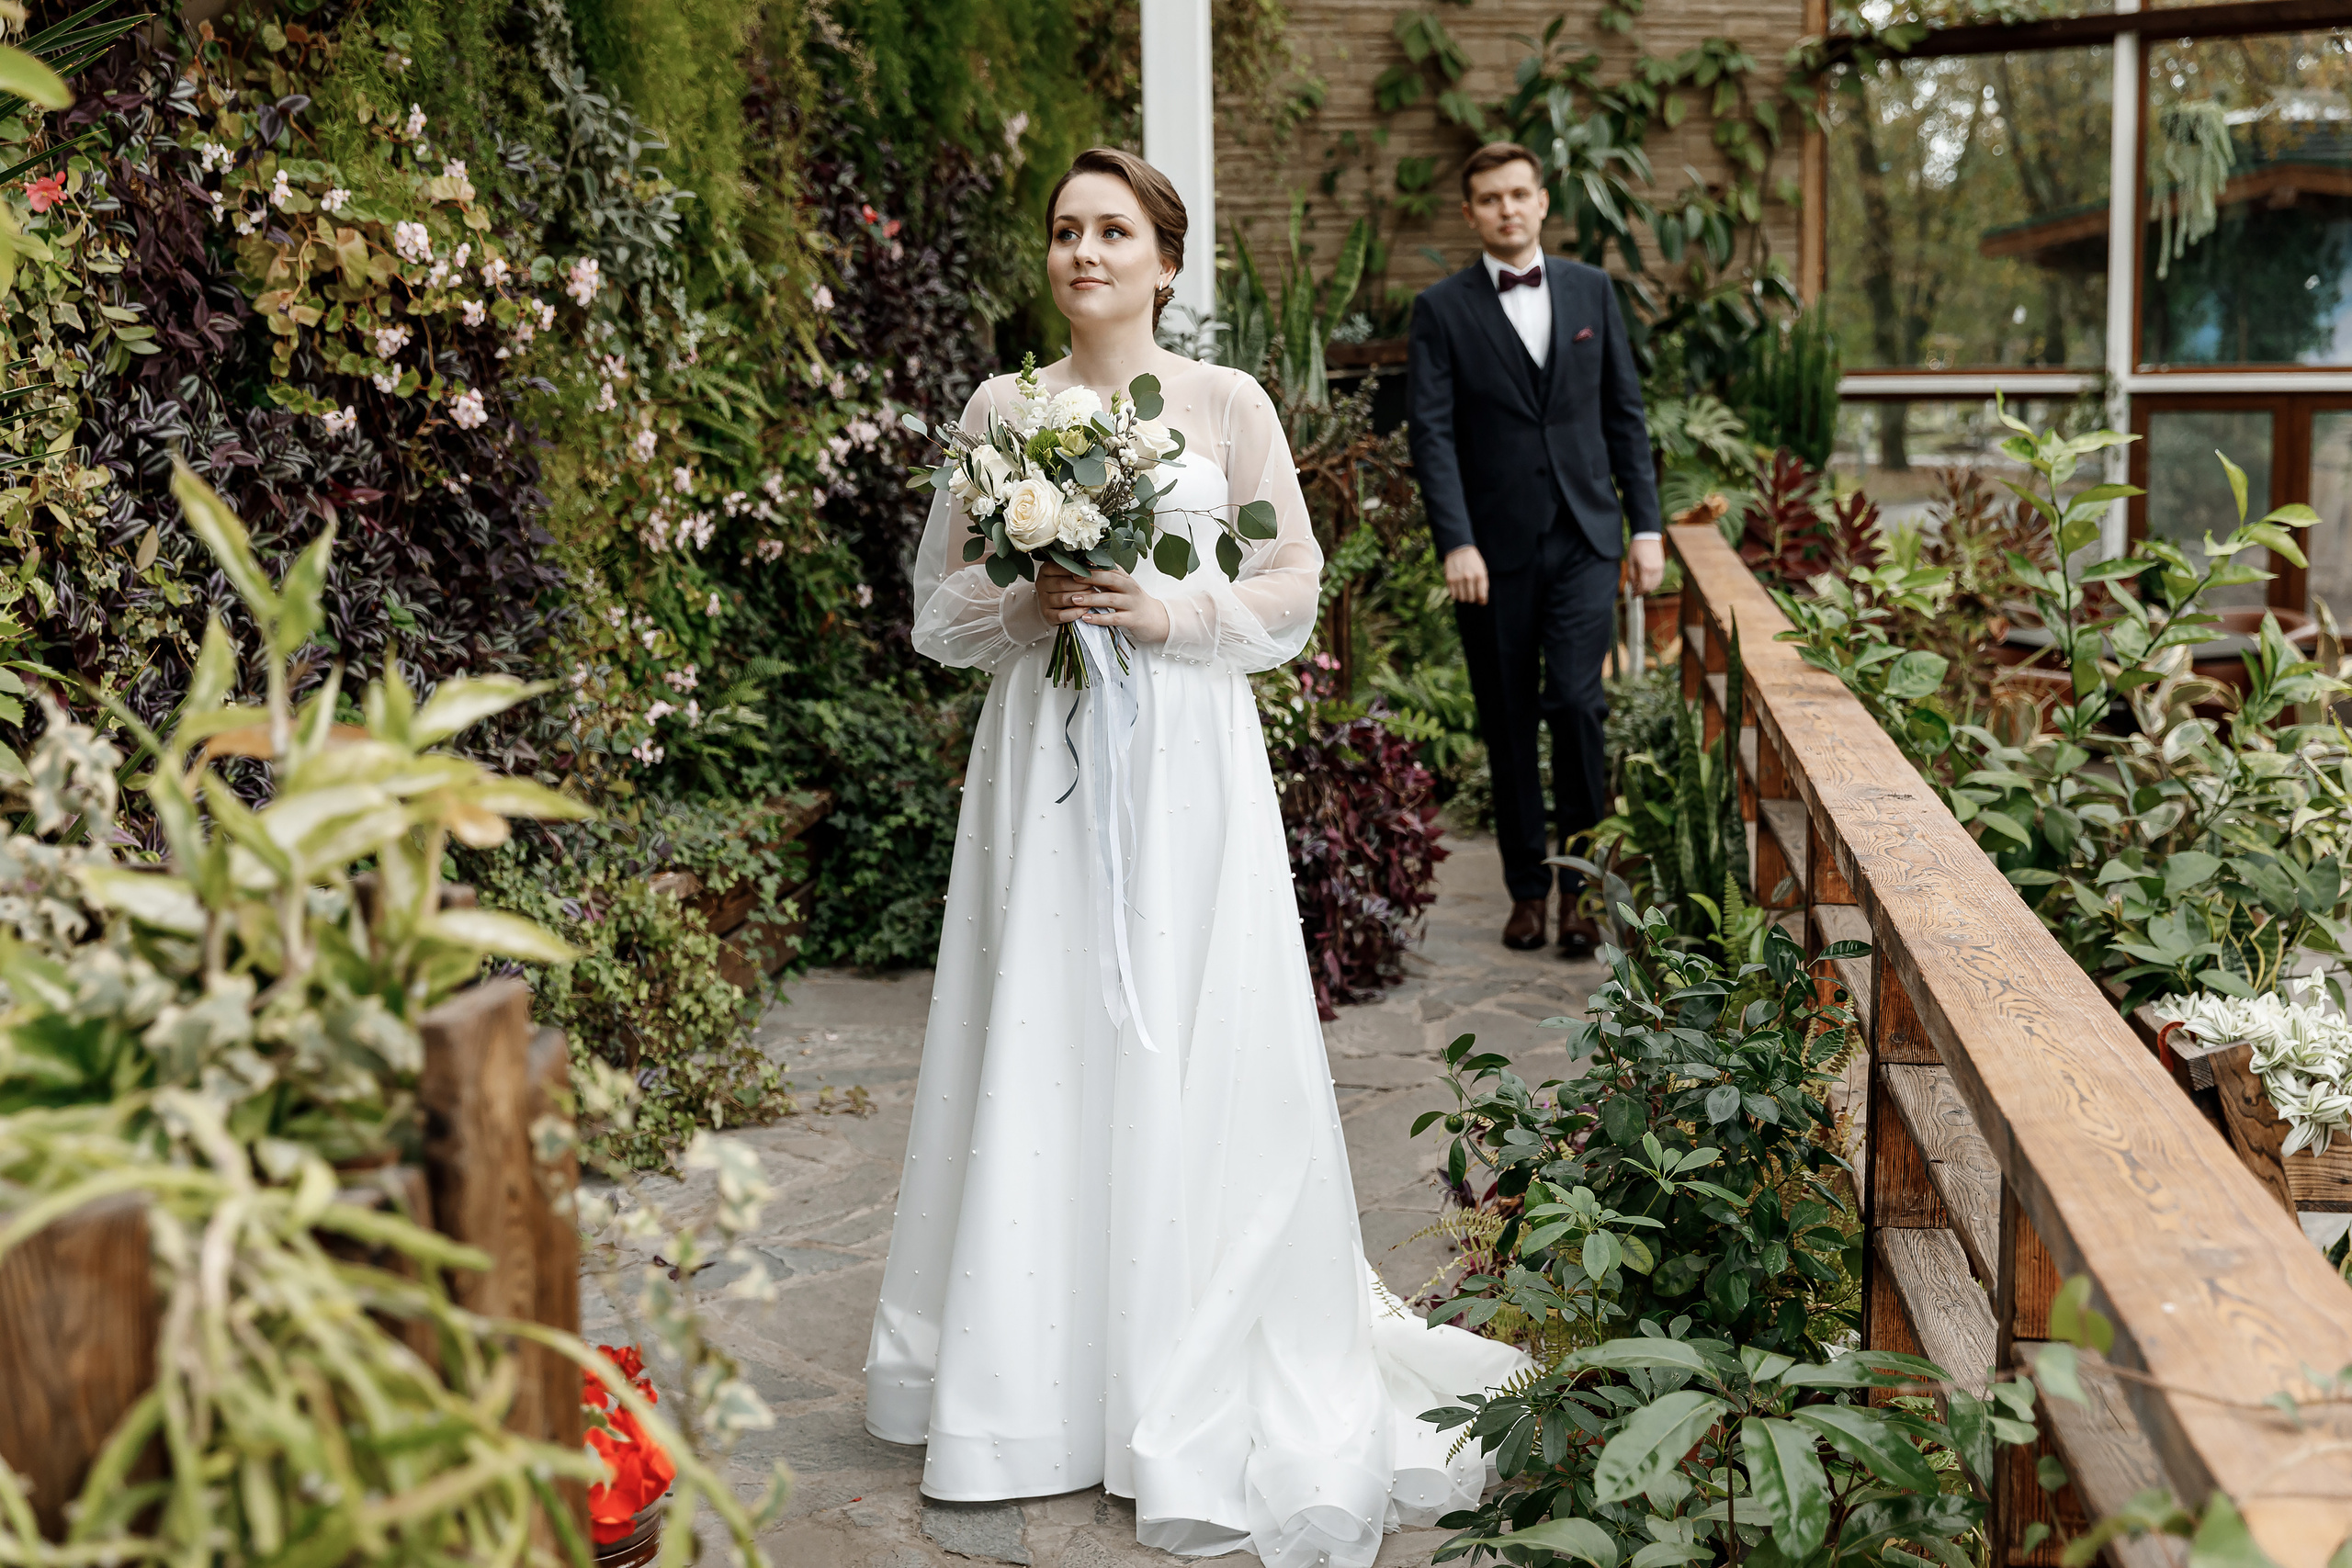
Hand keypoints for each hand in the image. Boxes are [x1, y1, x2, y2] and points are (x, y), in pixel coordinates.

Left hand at [1036, 561, 1169, 643]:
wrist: (1155, 619)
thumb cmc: (1133, 601)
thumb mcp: (1122, 585)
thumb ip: (1107, 576)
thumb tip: (1085, 565)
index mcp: (1125, 577)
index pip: (1109, 567)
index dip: (1092, 565)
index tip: (1075, 564)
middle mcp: (1130, 588)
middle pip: (1111, 579)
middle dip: (1091, 577)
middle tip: (1072, 577)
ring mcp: (1132, 603)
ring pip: (1111, 599)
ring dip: (1092, 599)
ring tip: (1075, 599)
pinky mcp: (1132, 619)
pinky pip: (1114, 618)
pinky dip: (1099, 618)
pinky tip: (1086, 617)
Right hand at [1444, 544, 1489, 605]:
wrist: (1459, 550)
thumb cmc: (1473, 562)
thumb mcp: (1482, 571)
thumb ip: (1483, 586)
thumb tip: (1481, 602)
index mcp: (1479, 575)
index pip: (1481, 596)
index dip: (1481, 601)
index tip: (1481, 601)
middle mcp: (1469, 578)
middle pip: (1471, 599)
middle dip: (1473, 598)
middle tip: (1472, 593)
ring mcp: (1458, 579)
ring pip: (1462, 599)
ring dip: (1464, 597)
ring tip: (1465, 591)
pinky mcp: (1450, 580)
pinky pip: (1453, 595)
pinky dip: (1456, 594)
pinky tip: (1458, 588)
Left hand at [1628, 535, 1664, 595]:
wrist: (1647, 536)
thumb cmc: (1636, 547)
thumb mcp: (1630, 561)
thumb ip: (1631, 575)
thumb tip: (1633, 586)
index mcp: (1645, 569)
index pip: (1643, 587)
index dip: (1638, 593)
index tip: (1633, 595)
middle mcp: (1655, 569)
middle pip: (1650, 587)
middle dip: (1642, 592)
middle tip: (1635, 593)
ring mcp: (1660, 568)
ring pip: (1656, 584)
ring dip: (1649, 589)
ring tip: (1641, 589)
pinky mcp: (1662, 565)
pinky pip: (1660, 579)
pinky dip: (1654, 583)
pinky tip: (1648, 583)